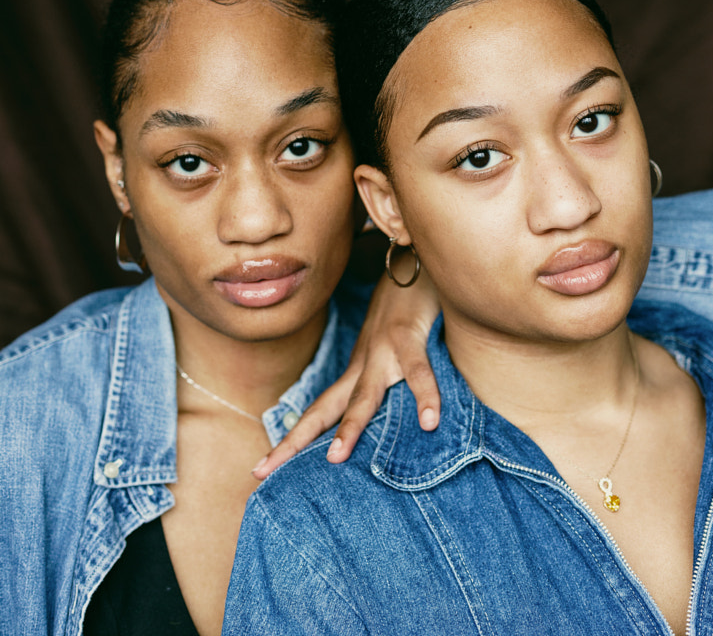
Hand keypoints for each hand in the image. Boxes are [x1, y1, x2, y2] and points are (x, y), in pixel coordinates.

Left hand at [252, 264, 440, 479]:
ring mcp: (382, 350)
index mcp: (356, 372)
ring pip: (364, 395)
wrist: (411, 263)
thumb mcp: (395, 355)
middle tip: (263, 473)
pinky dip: (424, 395)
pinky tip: (430, 421)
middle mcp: (362, 364)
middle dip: (295, 442)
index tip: (259, 471)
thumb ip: (391, 386)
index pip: (319, 413)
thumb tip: (391, 427)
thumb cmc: (407, 314)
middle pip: (324, 410)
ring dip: (350, 426)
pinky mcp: (408, 337)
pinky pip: (418, 370)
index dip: (292, 442)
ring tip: (335, 458)